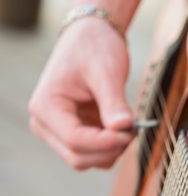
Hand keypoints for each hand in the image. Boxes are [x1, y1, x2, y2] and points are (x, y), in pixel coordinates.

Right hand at [28, 17, 134, 168]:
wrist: (91, 36)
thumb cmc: (94, 47)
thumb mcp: (106, 72)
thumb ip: (114, 102)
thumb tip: (123, 128)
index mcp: (45, 106)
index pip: (74, 139)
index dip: (104, 142)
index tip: (131, 131)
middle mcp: (45, 123)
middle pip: (78, 156)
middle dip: (109, 149)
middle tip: (135, 129)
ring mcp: (58, 131)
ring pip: (85, 160)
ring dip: (110, 151)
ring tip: (130, 126)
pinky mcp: (73, 133)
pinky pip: (92, 153)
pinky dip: (110, 147)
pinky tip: (123, 128)